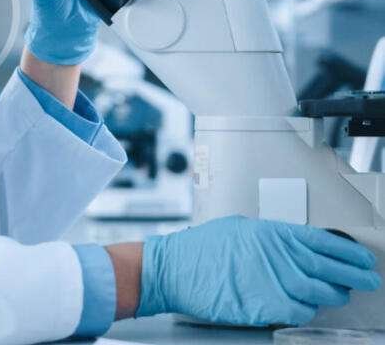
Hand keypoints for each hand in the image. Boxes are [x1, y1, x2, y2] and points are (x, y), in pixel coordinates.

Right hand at [138, 215, 381, 325]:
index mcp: (270, 233)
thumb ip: (266, 237)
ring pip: (318, 293)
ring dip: (332, 295)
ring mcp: (272, 281)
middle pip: (328, 268)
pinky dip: (306, 310)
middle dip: (354, 275)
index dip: (348, 251)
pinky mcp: (264, 306)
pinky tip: (307, 307)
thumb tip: (289, 244)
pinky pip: (298, 311)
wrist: (173, 270)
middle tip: (368, 280)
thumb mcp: (236, 229)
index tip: (362, 258)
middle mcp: (276, 256)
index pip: (323, 241)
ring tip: (338, 294)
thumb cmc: (199, 250)